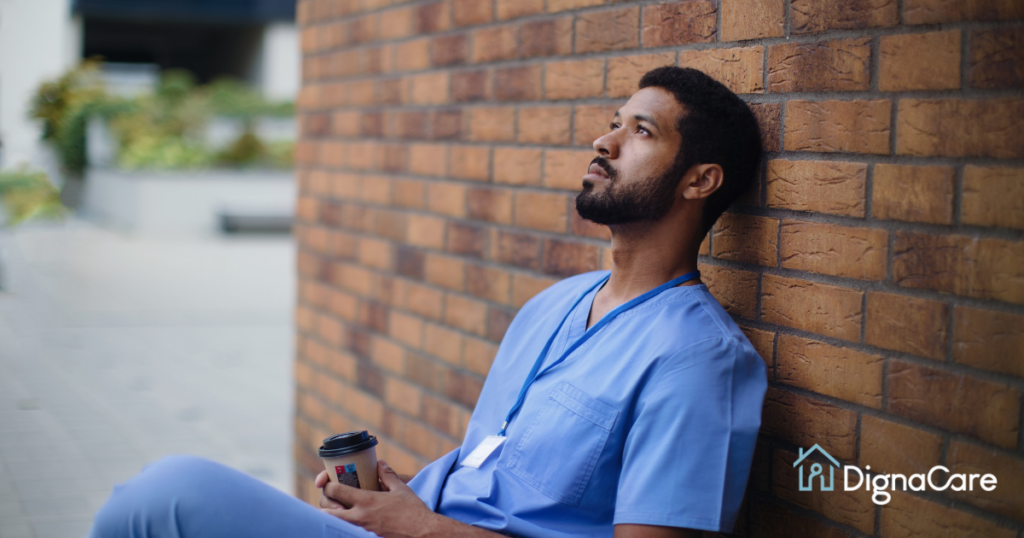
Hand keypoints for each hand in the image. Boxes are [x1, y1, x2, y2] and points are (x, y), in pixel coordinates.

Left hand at [317, 460, 438, 537]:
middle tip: (331, 501)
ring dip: (332, 518)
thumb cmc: (413, 511)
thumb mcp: (401, 489)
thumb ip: (387, 475)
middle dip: (324, 505)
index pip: (335, 490)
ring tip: (339, 513)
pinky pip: (347, 533)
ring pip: (334, 526)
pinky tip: (349, 524)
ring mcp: (361, 531)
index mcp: (366, 500)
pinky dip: (343, 528)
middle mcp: (359, 517)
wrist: (423, 534)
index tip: (329, 482)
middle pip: (326, 512)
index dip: (328, 485)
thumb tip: (380, 464)